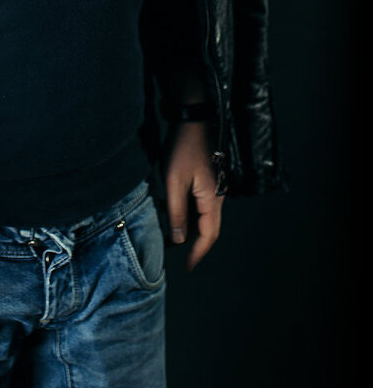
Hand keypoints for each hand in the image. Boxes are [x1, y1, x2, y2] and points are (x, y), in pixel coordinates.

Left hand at [163, 121, 223, 270]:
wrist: (193, 120)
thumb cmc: (183, 147)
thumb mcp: (173, 182)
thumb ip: (176, 212)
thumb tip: (179, 239)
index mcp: (212, 199)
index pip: (208, 235)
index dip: (198, 253)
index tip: (188, 267)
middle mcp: (217, 197)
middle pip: (209, 229)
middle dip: (193, 244)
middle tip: (177, 254)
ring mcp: (214, 189)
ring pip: (204, 217)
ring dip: (190, 228)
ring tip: (170, 234)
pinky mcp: (208, 182)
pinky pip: (200, 205)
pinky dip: (188, 213)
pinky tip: (172, 210)